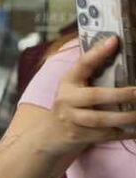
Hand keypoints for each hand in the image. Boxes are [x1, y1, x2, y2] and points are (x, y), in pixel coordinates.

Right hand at [43, 36, 135, 154]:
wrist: (49, 135)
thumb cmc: (70, 106)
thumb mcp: (75, 87)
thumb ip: (91, 71)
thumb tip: (115, 47)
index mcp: (68, 83)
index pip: (82, 64)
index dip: (97, 52)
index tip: (115, 40)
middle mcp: (66, 100)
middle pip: (94, 96)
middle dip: (120, 94)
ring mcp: (70, 120)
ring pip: (100, 119)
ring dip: (125, 117)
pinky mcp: (77, 136)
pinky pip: (104, 135)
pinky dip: (123, 133)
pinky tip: (135, 131)